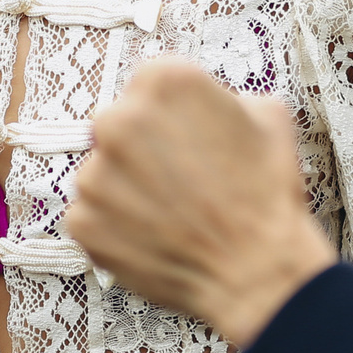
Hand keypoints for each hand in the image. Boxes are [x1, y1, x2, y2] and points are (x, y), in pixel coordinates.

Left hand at [69, 59, 334, 346]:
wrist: (255, 269)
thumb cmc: (264, 196)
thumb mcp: (268, 117)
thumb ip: (225, 98)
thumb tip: (207, 107)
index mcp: (164, 83)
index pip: (151, 83)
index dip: (172, 112)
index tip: (185, 134)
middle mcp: (119, 121)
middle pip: (120, 124)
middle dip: (145, 147)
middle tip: (179, 177)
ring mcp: (95, 173)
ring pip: (103, 170)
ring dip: (129, 187)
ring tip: (172, 211)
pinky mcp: (83, 220)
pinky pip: (92, 213)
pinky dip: (116, 225)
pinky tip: (155, 234)